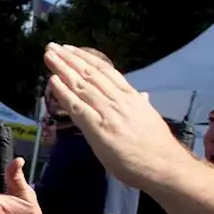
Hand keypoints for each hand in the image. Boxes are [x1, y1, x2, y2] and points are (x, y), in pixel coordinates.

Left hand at [43, 43, 191, 188]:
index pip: (106, 71)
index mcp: (132, 97)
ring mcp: (108, 113)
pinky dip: (63, 92)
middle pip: (90, 73)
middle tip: (52, 46)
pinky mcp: (99, 129)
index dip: (86, 58)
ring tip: (48, 55)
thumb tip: (143, 95)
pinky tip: (52, 81)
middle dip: (70, 58)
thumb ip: (142, 105)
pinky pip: (77, 107)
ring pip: (82, 85)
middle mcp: (119, 100)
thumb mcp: (150, 118)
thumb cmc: (157, 148)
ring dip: (62, 68)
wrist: (164, 166)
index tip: (72, 49)